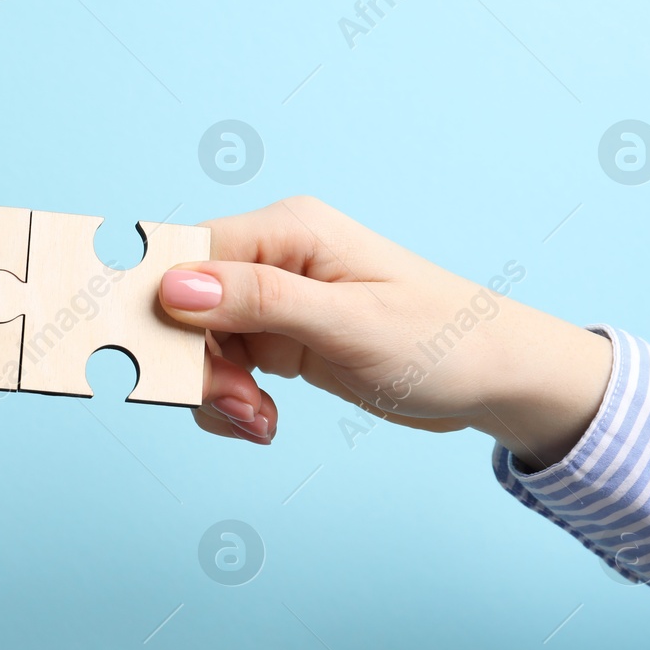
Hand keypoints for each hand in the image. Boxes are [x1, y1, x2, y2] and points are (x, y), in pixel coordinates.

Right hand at [159, 197, 610, 467]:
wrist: (494, 377)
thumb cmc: (442, 340)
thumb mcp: (349, 325)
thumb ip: (259, 302)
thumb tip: (175, 287)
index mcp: (287, 229)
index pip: (188, 256)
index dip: (160, 309)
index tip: (155, 362)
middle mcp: (272, 256)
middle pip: (183, 306)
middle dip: (196, 365)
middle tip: (236, 406)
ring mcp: (272, 298)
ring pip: (197, 344)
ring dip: (214, 391)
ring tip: (256, 420)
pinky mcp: (278, 336)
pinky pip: (222, 366)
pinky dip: (229, 399)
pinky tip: (260, 419)